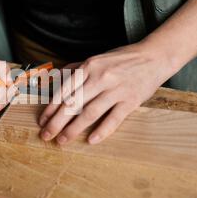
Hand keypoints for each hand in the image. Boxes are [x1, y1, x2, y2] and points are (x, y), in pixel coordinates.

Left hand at [38, 42, 176, 144]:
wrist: (154, 56)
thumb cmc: (122, 59)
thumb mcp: (96, 59)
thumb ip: (75, 69)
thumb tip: (55, 78)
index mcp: (89, 66)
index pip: (64, 90)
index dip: (51, 108)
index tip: (42, 121)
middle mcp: (100, 77)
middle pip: (73, 104)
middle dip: (56, 122)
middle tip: (46, 135)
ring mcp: (116, 90)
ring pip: (90, 113)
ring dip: (73, 129)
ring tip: (62, 140)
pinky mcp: (131, 101)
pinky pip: (113, 119)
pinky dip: (101, 131)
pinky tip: (90, 140)